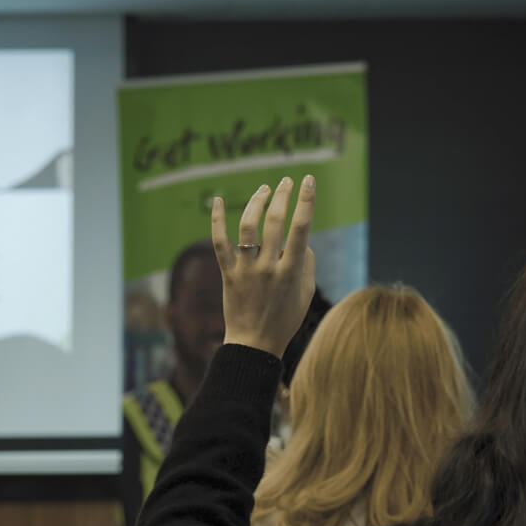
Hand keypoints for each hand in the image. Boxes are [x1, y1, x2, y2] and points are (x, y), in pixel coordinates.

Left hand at [212, 175, 315, 357]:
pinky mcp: (228, 274)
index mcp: (292, 272)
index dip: (306, 200)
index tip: (308, 181)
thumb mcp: (306, 293)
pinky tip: (219, 200)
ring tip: (264, 190)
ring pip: (248, 226)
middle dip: (282, 195)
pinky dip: (217, 220)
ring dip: (257, 202)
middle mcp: (269, 267)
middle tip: (286, 181)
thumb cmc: (285, 319)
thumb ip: (307, 264)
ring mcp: (246, 270)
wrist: (254, 344)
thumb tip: (303, 240)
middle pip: (275, 222)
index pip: (301, 228)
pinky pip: (220, 242)